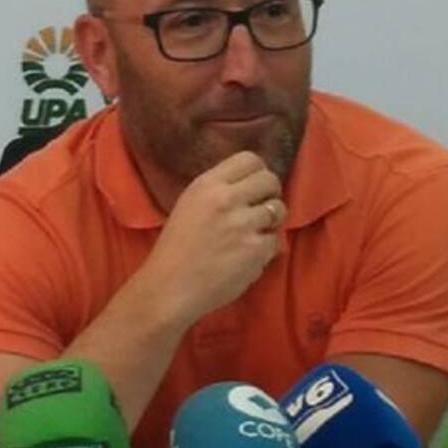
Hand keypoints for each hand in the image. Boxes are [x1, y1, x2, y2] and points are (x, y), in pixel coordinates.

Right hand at [139, 151, 285, 325]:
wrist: (168, 288)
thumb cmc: (174, 250)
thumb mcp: (187, 207)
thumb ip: (216, 193)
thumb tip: (251, 188)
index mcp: (206, 185)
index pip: (250, 159)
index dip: (257, 173)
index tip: (253, 188)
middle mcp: (226, 199)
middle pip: (270, 180)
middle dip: (270, 194)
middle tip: (259, 210)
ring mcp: (244, 225)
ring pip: (278, 211)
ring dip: (269, 223)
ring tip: (249, 237)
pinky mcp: (256, 250)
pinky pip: (274, 242)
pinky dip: (262, 251)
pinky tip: (242, 259)